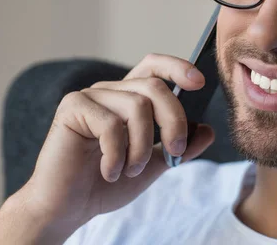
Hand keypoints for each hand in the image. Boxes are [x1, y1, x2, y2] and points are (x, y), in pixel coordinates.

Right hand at [19, 54, 214, 230]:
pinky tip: (109, 172)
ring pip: (137, 106)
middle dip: (174, 120)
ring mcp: (88, 97)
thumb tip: (208, 130)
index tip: (200, 83)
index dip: (177, 67)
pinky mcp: (71, 108)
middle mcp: (108, 91)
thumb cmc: (105, 184)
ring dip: (142, 147)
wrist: (67, 209)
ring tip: (130, 169)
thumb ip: (179, 147)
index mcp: (126, 97)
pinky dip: (117, 155)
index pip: (154, 67)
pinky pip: (110, 124)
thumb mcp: (153, 166)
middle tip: (175, 152)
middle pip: (154, 87)